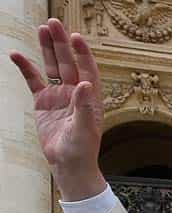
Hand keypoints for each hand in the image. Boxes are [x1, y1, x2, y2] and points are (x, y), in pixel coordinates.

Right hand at [8, 19, 106, 200]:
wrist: (67, 164)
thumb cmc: (81, 150)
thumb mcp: (85, 129)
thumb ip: (85, 107)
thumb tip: (85, 84)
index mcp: (90, 98)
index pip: (87, 69)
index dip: (82, 53)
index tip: (76, 37)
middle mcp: (75, 93)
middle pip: (68, 62)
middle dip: (61, 43)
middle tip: (54, 23)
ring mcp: (58, 96)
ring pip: (52, 67)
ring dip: (47, 49)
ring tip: (42, 28)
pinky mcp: (43, 102)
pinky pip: (33, 80)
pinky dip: (25, 67)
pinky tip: (16, 54)